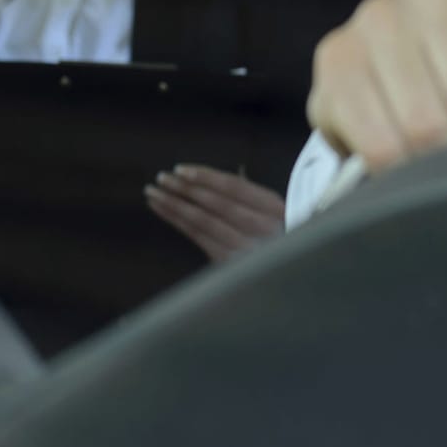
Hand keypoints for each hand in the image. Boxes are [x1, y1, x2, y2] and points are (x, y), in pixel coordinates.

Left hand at [145, 164, 284, 262]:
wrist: (292, 277)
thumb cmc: (284, 235)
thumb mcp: (279, 211)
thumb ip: (251, 196)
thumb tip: (219, 177)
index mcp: (276, 208)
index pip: (235, 187)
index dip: (206, 177)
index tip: (180, 170)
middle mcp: (262, 228)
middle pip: (216, 203)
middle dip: (185, 189)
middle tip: (161, 178)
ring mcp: (245, 249)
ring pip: (203, 222)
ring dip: (175, 205)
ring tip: (153, 194)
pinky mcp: (231, 264)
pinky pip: (199, 239)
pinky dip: (178, 223)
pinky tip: (164, 211)